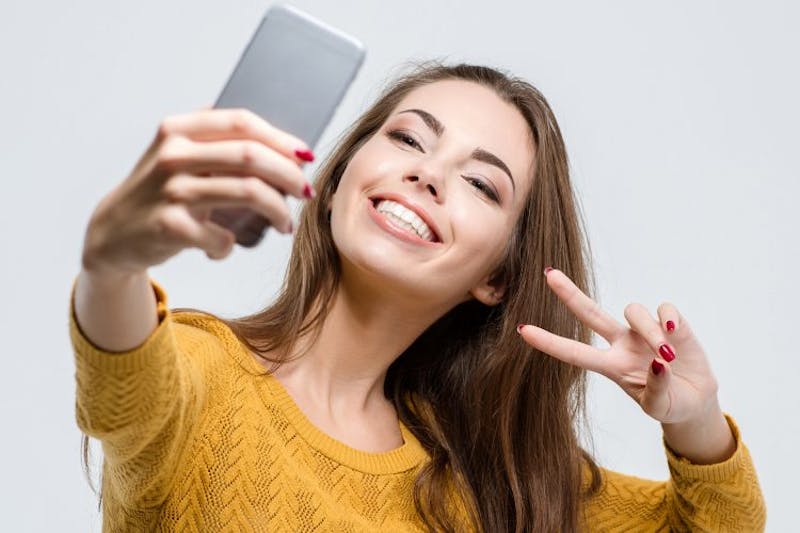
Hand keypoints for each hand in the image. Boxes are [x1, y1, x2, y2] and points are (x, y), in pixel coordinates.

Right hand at [81, 107, 313, 274]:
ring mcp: (170, 190)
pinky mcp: (170, 226)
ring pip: (247, 192)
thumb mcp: (182, 157)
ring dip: (277, 211)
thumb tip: (287, 151)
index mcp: (178, 129)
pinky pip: (222, 236)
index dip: (280, 138)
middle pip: (251, 156)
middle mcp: (173, 154)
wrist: (114, 233)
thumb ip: (221, 145)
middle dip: (289, 175)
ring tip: (284, 224)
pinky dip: (229, 245)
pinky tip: (223, 246)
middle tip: (306, 192)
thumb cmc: (161, 193)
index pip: (241, 122)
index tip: (306, 156)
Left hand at [516, 268, 719, 425]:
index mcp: (611, 366)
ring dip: (650, 331)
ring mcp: (643, 331)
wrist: (697, 399)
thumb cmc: (670, 404)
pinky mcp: (670, 323)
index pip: (574, 353)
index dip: (549, 342)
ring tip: (668, 356)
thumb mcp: (660, 407)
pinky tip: (675, 332)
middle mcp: (621, 343)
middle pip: (589, 313)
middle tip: (547, 274)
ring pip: (633, 311)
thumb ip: (657, 388)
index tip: (522, 330)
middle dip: (569, 294)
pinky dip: (668, 317)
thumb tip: (659, 362)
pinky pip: (663, 308)